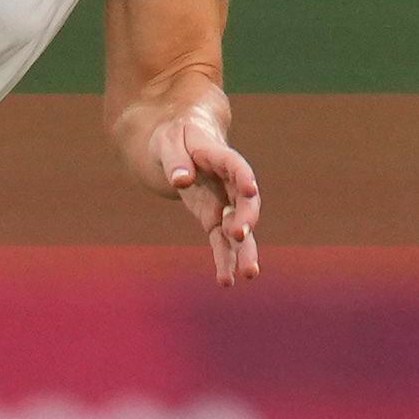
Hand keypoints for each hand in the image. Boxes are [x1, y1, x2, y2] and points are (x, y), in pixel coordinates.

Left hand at [146, 112, 261, 286]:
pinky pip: (222, 242)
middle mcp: (230, 183)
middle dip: (245, 218)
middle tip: (240, 234)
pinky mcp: (215, 219)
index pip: (236, 166)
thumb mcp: (168, 141)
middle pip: (244, 202)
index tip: (249, 188)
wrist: (180, 143)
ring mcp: (225, 203)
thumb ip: (175, 159)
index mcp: (219, 156)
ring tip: (248, 273)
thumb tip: (180, 181)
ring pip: (239, 228)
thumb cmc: (175, 137)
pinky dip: (224, 260)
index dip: (243, 176)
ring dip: (244, 250)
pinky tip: (226, 280)